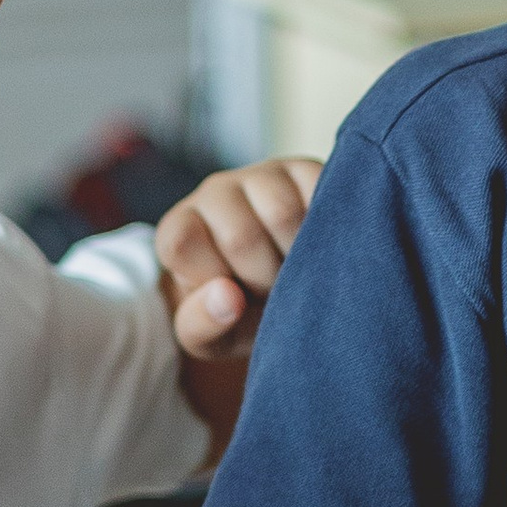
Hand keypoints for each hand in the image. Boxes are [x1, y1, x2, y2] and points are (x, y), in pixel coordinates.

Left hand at [156, 157, 320, 361]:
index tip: (233, 299)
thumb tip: (227, 297)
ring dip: (300, 259)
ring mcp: (262, 176)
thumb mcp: (214, 337)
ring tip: (299, 271)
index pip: (182, 243)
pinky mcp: (306, 170)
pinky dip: (326, 234)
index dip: (214, 280)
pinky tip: (322, 249)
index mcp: (180, 228)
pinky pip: (319, 195)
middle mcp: (216, 192)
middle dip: (264, 279)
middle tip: (275, 292)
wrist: (286, 297)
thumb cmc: (240, 315)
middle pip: (240, 236)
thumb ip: (203, 326)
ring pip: (282, 213)